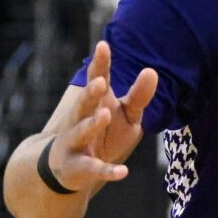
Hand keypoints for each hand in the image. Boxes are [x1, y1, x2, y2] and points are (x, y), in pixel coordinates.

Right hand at [48, 41, 157, 191]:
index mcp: (93, 102)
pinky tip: (123, 172)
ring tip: (104, 115)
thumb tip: (152, 70)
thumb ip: (138, 96)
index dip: (100, 64)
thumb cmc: (102, 134)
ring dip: (92, 125)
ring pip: (81, 132)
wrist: (66, 168)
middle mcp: (79, 118)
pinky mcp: (78, 167)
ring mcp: (75, 142)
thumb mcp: (124, 115)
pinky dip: (107, 171)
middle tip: (101, 82)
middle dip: (90, 93)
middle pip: (84, 104)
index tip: (103, 45)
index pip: (95, 78)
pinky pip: (93, 169)